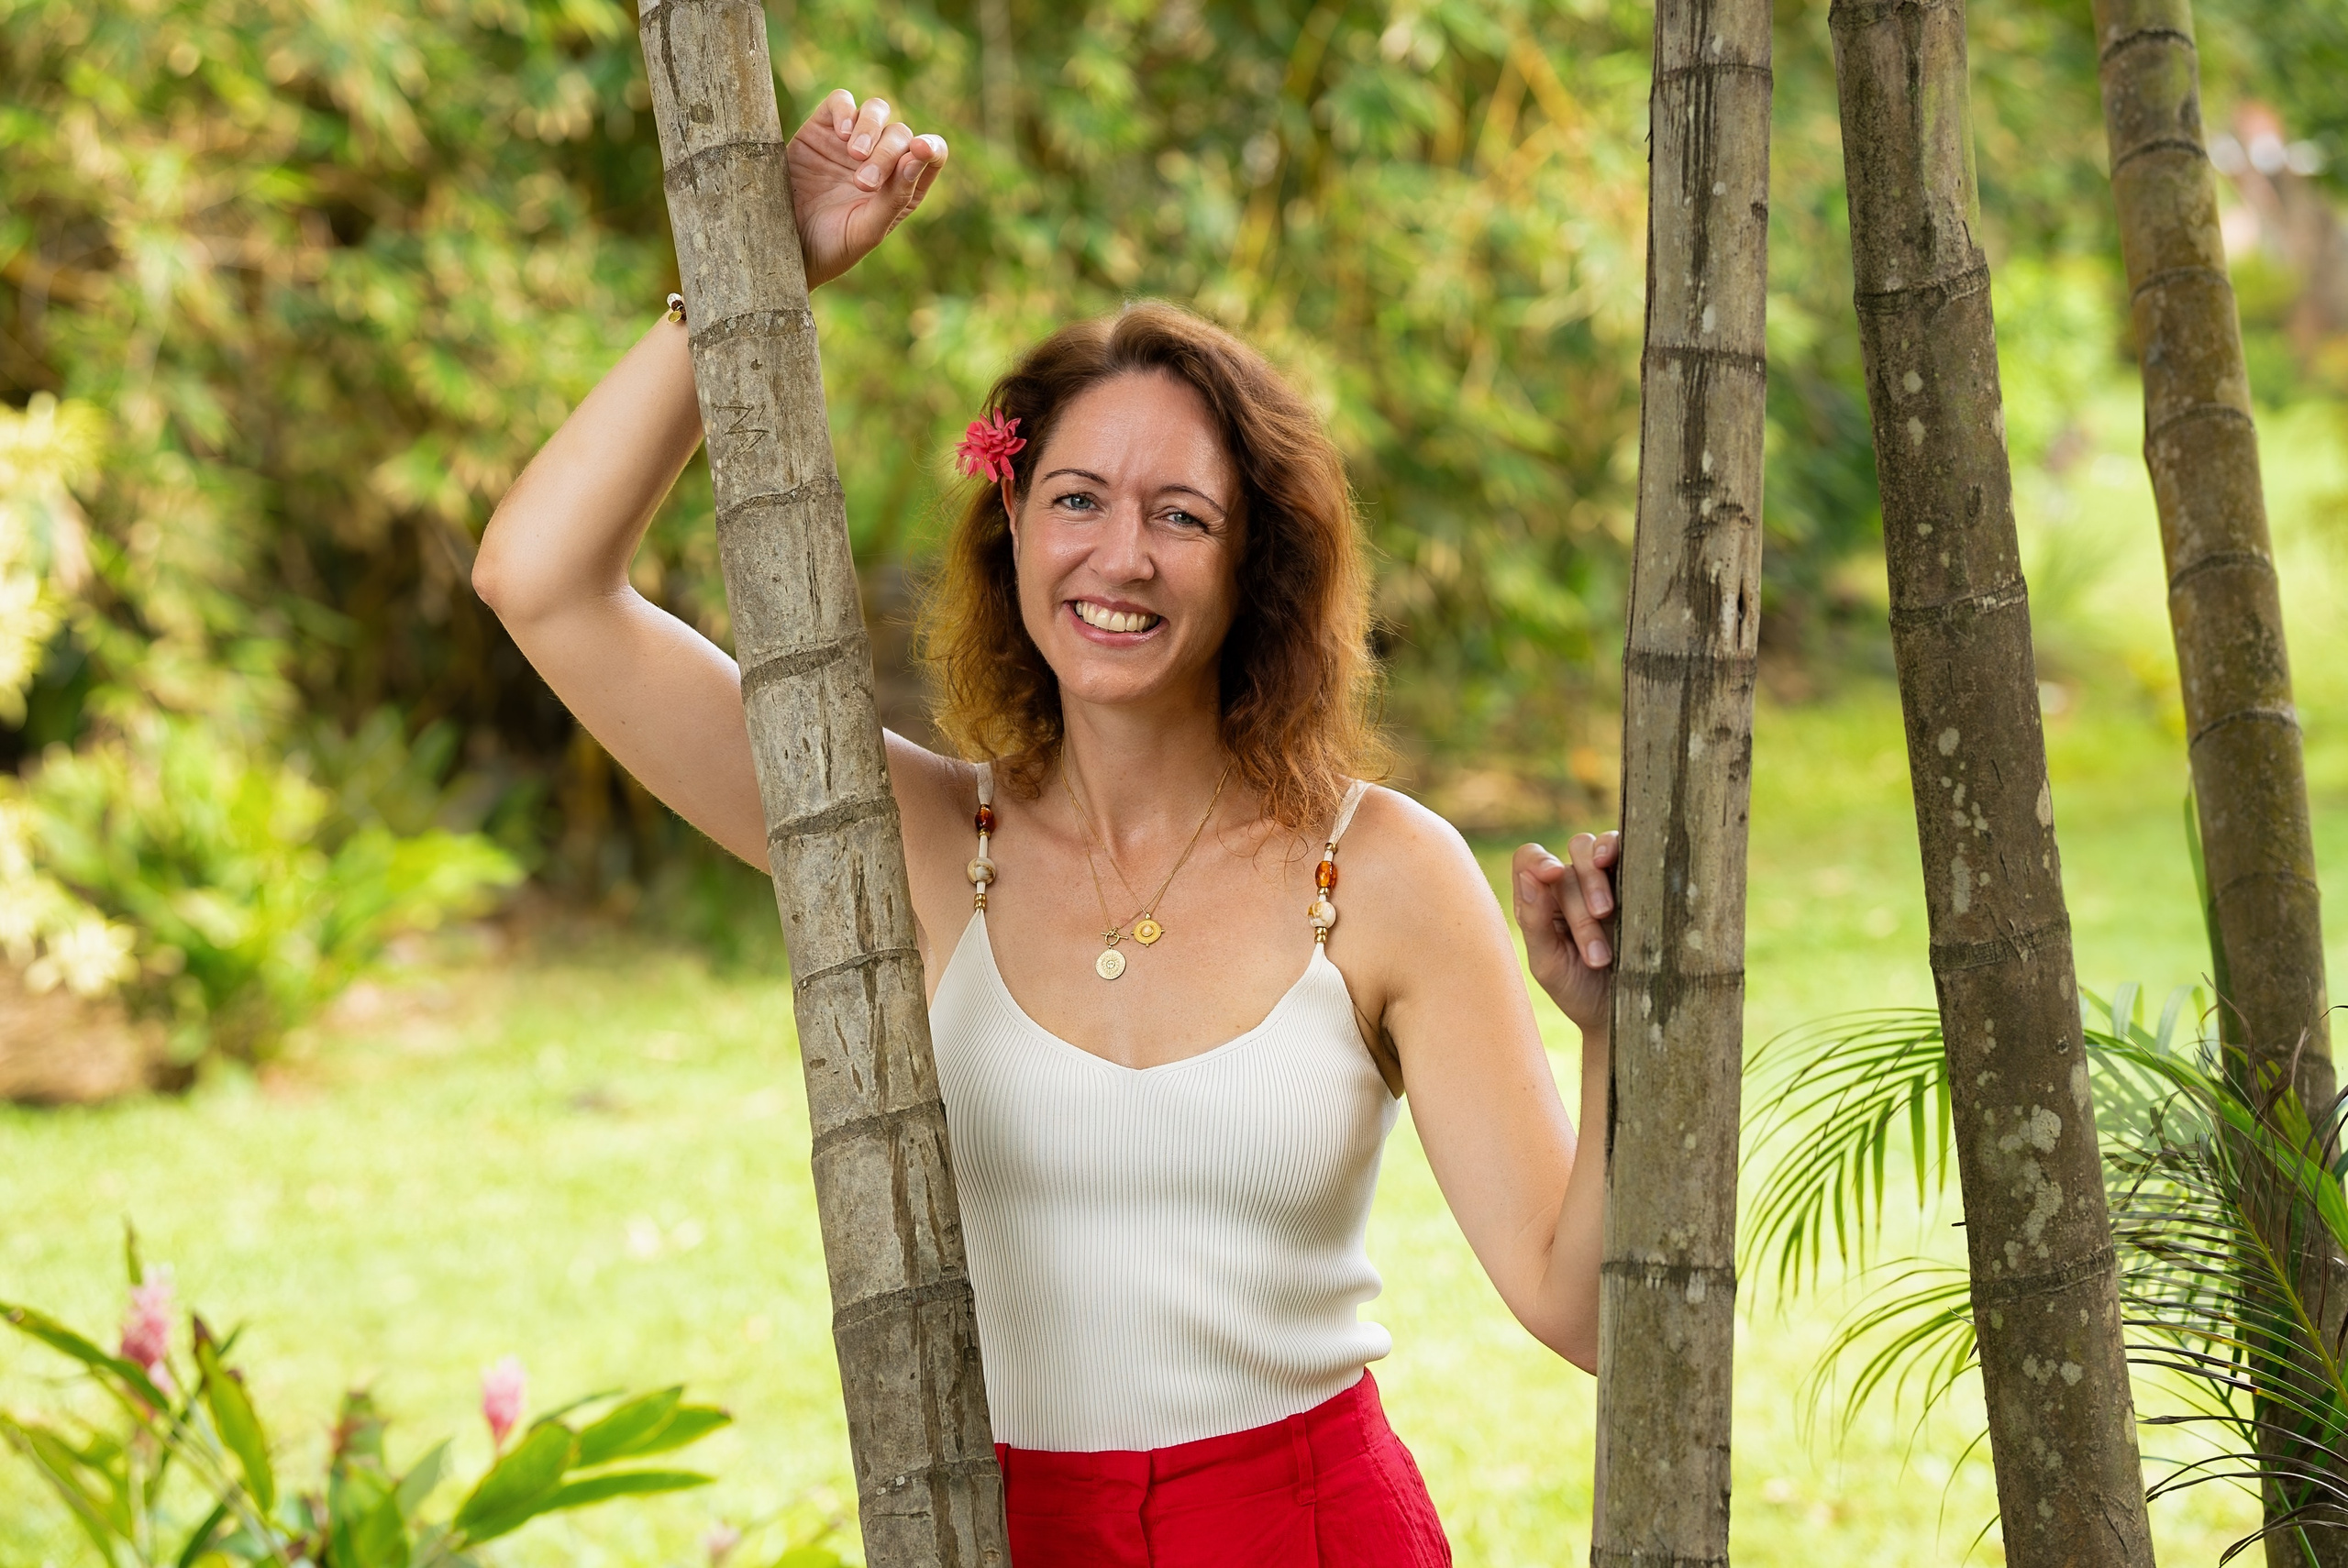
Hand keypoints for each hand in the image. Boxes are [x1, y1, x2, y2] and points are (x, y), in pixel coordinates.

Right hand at [786, 90, 948, 290]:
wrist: (783, 244)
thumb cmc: (832, 245)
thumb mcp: (868, 230)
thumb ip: (897, 196)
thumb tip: (918, 157)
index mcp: (903, 186)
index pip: (931, 154)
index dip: (931, 147)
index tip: (919, 149)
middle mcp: (882, 160)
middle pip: (900, 134)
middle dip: (886, 154)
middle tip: (863, 183)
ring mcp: (852, 142)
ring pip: (876, 111)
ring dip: (870, 128)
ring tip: (853, 154)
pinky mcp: (822, 129)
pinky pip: (842, 102)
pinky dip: (845, 110)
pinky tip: (841, 133)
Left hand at [1511, 833, 1618, 1034]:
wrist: (1623, 1012)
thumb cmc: (1578, 991)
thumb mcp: (1549, 964)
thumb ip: (1533, 921)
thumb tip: (1529, 875)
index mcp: (1540, 900)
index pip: (1530, 860)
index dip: (1538, 860)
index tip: (1553, 874)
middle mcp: (1570, 884)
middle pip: (1568, 861)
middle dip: (1579, 903)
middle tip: (1595, 951)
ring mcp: (1605, 880)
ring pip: (1595, 849)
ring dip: (1598, 881)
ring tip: (1607, 915)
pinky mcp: (1636, 882)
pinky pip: (1630, 852)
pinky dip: (1625, 854)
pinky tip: (1631, 873)